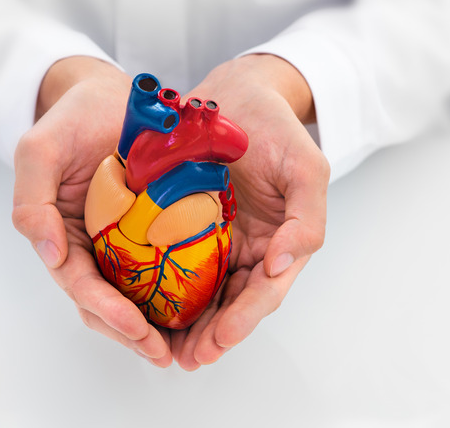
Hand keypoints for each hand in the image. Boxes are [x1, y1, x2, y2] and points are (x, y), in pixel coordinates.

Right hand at [12, 57, 172, 366]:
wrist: (113, 97)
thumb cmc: (72, 119)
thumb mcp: (40, 151)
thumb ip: (32, 199)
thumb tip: (48, 252)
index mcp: (63, 235)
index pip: (80, 283)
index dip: (105, 309)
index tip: (135, 327)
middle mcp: (93, 246)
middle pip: (107, 302)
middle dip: (132, 333)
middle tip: (163, 354)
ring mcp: (123, 242)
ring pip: (136, 296)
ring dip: (156, 326)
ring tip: (184, 349)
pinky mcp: (155, 232)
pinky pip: (164, 269)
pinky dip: (177, 294)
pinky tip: (201, 311)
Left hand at [170, 54, 329, 369]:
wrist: (236, 92)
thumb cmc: (276, 128)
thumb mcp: (306, 167)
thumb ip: (306, 217)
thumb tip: (281, 266)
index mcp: (279, 242)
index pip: (263, 292)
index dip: (242, 321)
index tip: (219, 343)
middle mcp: (246, 248)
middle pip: (229, 302)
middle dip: (210, 334)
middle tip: (186, 358)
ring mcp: (213, 237)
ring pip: (199, 291)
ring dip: (184, 322)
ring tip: (162, 347)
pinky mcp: (181, 222)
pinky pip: (171, 259)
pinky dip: (161, 286)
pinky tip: (142, 304)